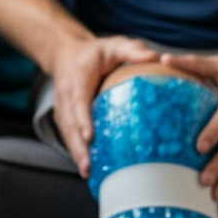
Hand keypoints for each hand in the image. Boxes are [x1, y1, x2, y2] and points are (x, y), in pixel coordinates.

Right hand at [50, 35, 158, 177]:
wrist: (66, 54)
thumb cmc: (96, 53)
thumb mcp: (114, 45)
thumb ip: (132, 50)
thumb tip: (154, 56)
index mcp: (78, 77)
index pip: (78, 100)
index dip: (82, 119)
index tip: (89, 135)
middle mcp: (66, 94)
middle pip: (69, 123)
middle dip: (77, 145)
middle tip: (88, 166)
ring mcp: (62, 107)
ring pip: (66, 132)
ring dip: (75, 153)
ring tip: (87, 172)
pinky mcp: (64, 116)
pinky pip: (68, 135)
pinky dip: (75, 151)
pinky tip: (87, 168)